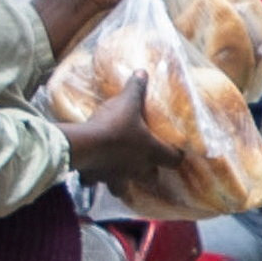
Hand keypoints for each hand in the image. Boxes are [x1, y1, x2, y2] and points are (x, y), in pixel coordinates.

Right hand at [59, 77, 177, 196]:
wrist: (85, 145)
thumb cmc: (114, 125)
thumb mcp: (127, 103)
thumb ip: (136, 89)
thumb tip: (143, 72)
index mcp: (151, 152)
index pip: (174, 159)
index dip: (177, 155)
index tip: (176, 150)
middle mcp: (137, 169)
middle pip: (152, 178)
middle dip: (152, 171)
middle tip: (147, 162)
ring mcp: (117, 177)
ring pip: (124, 188)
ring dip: (124, 182)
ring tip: (120, 173)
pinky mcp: (96, 179)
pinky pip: (96, 183)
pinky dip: (94, 179)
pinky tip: (91, 173)